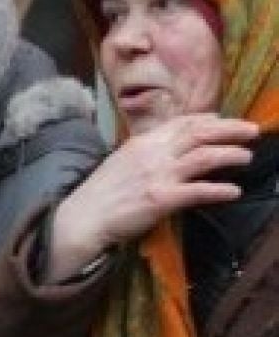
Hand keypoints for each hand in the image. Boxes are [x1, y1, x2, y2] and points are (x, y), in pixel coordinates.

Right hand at [47, 113, 257, 280]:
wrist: (84, 216)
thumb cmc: (102, 193)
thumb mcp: (122, 162)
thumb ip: (148, 152)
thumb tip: (172, 148)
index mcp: (142, 142)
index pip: (181, 123)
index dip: (208, 120)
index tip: (226, 120)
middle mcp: (152, 154)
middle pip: (199, 134)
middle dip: (230, 130)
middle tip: (253, 131)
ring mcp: (158, 175)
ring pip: (203, 157)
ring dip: (230, 155)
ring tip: (248, 156)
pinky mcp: (162, 199)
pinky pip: (198, 191)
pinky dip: (219, 190)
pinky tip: (233, 192)